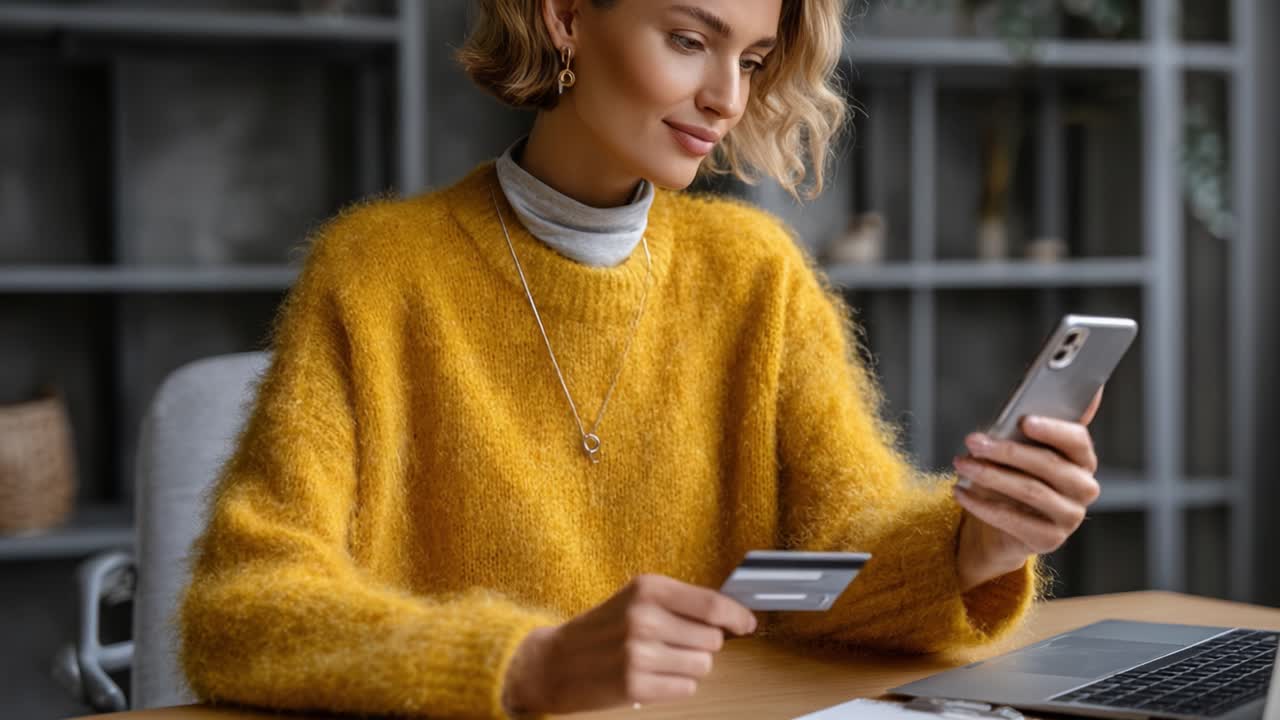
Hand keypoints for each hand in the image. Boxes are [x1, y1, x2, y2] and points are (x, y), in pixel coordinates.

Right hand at [501, 574, 756, 714]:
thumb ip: (681, 603)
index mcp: (647, 588)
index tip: (747, 623)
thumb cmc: (601, 629)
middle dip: (702, 644)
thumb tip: (732, 617)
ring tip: (659, 660)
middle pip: (712, 639)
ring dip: (688, 666)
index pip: (712, 605)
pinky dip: (676, 685)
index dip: (737, 617)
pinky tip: (652, 676)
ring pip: (703, 665)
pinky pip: (686, 688)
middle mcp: (644, 617)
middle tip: (673, 643)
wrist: (554, 662)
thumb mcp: (635, 598)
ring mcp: (638, 653)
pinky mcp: (634, 685)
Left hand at [952, 388, 1104, 591]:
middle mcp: (1084, 487)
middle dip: (1007, 451)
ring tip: (961, 464)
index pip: (1077, 439)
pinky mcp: (1050, 540)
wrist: (1002, 525)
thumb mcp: (1017, 448)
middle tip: (974, 441)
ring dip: (990, 475)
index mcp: (1082, 458)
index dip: (1053, 429)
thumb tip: (1034, 385)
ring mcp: (1070, 516)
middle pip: (1049, 465)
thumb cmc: (1012, 475)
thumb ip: (1027, 423)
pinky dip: (982, 505)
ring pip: (1030, 491)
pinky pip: (1013, 520)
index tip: (1025, 420)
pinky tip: (960, 492)